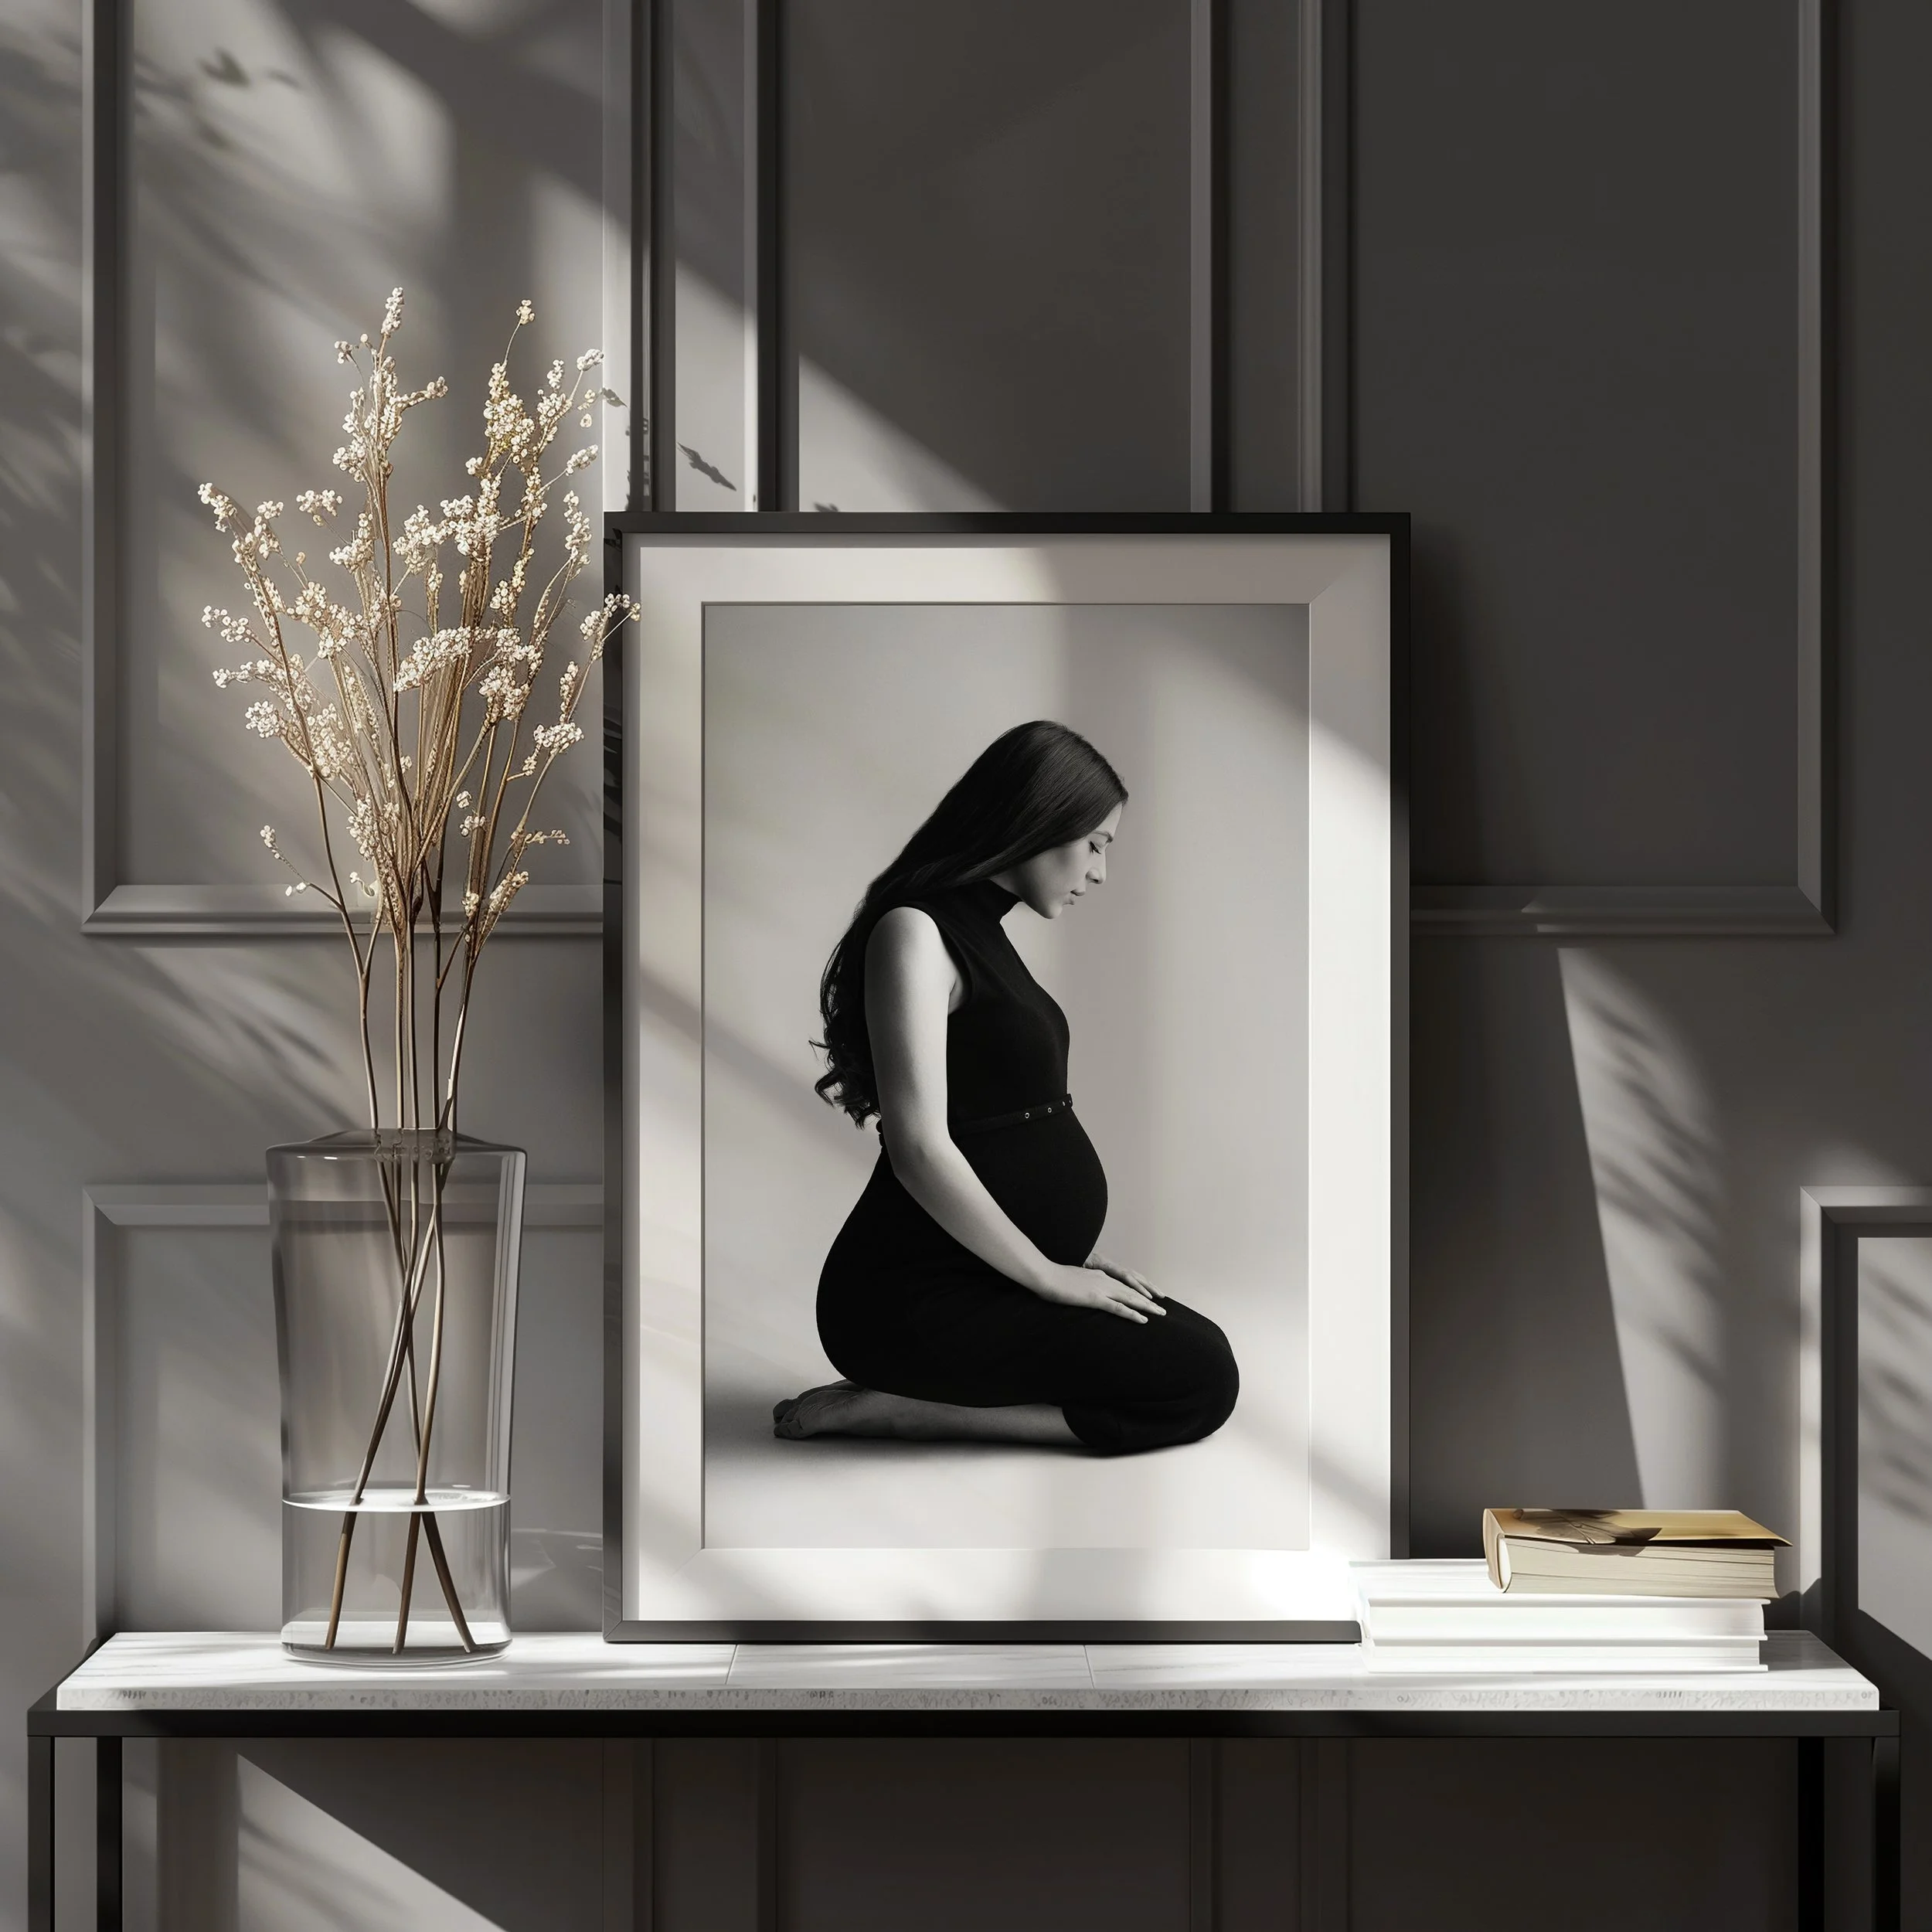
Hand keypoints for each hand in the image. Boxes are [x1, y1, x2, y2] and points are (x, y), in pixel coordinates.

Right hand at [1030, 1259, 1165, 1323]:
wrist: (1044, 1275)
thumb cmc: (1052, 1279)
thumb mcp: (1071, 1282)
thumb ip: (1081, 1286)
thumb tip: (1082, 1292)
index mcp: (1098, 1276)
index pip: (1122, 1285)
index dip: (1137, 1293)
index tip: (1148, 1300)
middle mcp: (1104, 1280)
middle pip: (1131, 1291)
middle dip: (1148, 1300)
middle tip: (1162, 1308)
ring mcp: (1100, 1288)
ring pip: (1130, 1298)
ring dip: (1147, 1306)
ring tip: (1160, 1313)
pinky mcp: (1095, 1298)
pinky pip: (1118, 1308)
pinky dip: (1132, 1314)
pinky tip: (1143, 1320)